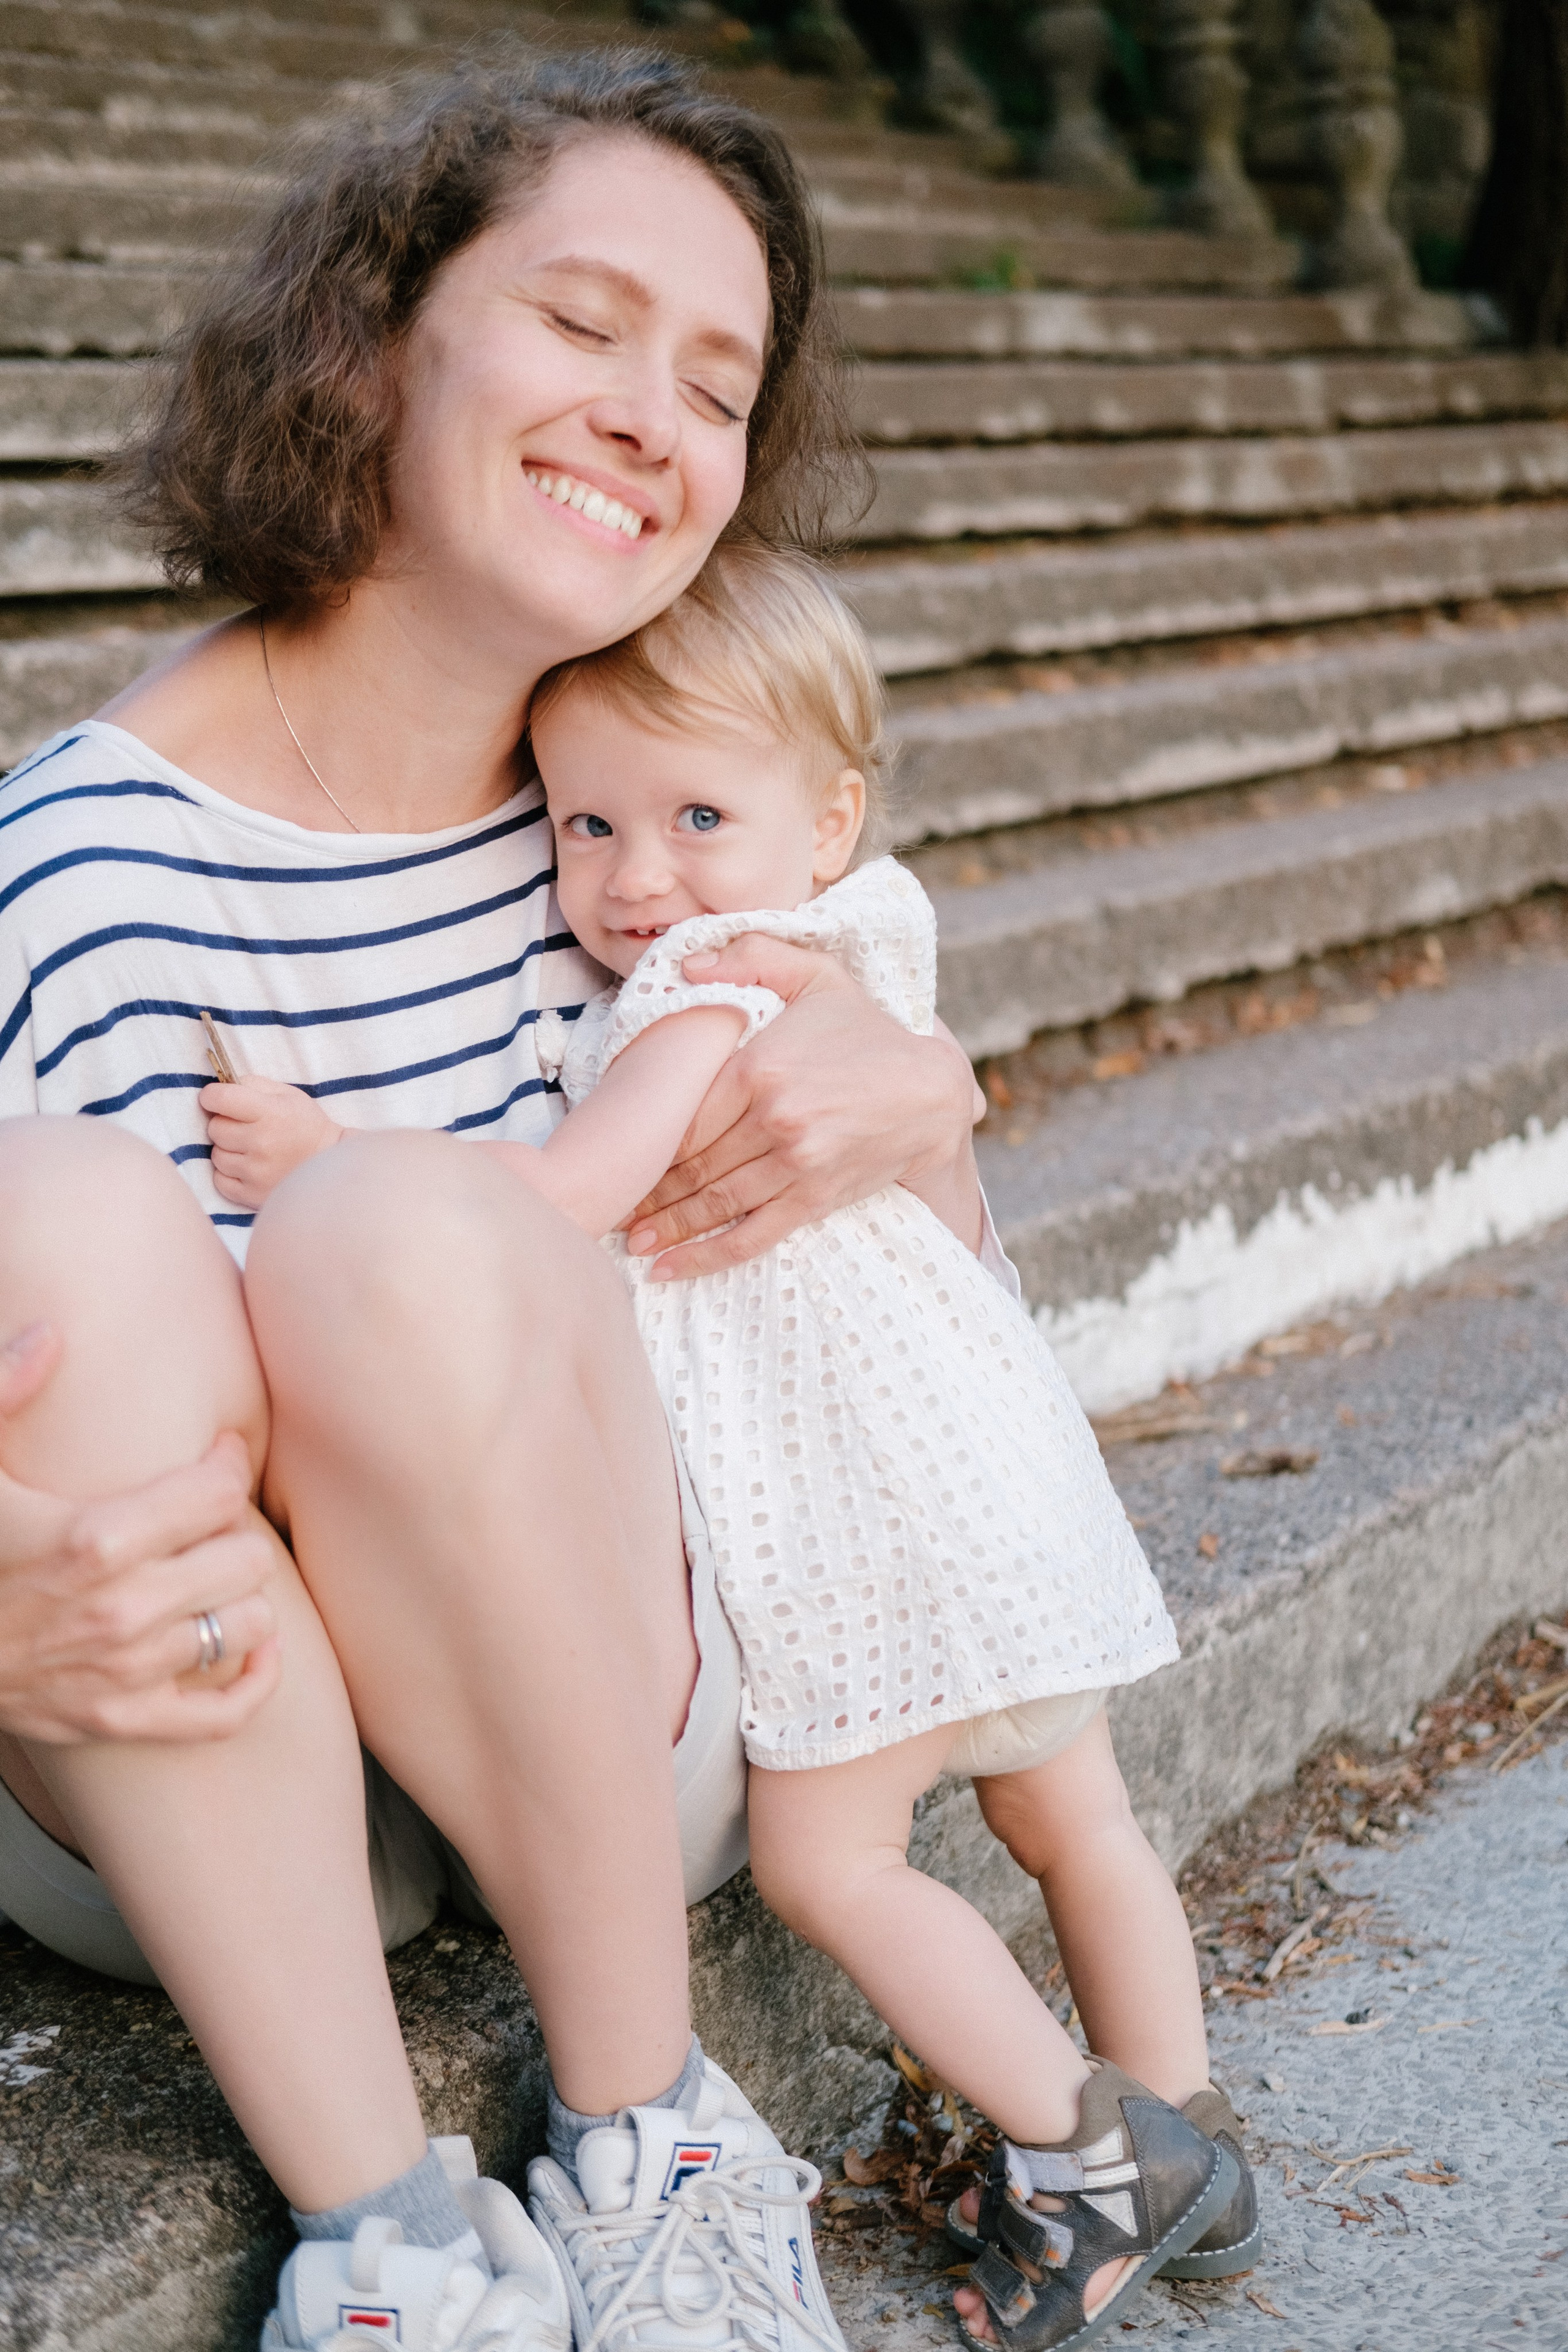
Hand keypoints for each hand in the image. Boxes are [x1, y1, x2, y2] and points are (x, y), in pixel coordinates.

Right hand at [0, 1325, 281, 1743]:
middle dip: (234, 1529)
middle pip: (248, 1556)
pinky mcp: (119, 1719)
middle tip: (205, 1519)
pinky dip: (252, 1681)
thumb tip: (51, 1332)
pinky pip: (223, 1714)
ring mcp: (125, 1671)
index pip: (220, 1491)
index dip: (227, 1463)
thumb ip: (4, 1389)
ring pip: (248, 1625)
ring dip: (240, 1595)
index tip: (214, 1454)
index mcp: (95, 1537)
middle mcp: (123, 1608)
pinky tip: (254, 1648)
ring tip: (212, 1571)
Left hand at [201, 1077, 343, 1209]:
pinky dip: (229, 1173)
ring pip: (216, 1155)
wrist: (329, 1163)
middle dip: (224, 1124)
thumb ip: (252, 1085)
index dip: (212, 1095)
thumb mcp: (287, 1094)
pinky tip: (248, 1167)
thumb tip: (220, 1086)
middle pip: (214, 1128)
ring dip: (227, 1150)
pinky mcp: (252, 1194)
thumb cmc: (305, 1124)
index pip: (220, 1098)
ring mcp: (256, 1172)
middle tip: (244, 1126)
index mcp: (270, 1113)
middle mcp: (261, 1143)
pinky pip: (220, 1180)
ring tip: (249, 1149)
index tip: (217, 1098)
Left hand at [624, 936, 978, 1277]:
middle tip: (606, 1204)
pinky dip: (706, 1257)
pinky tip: (668, 1269)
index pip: (682, 1115)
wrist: (930, 1092)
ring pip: (712, 1203)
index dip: (643, 1140)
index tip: (614, 1152)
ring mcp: (795, 1165)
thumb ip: (751, 956)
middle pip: (690, 1164)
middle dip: (645, 1189)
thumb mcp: (815, 975)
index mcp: (759, 1068)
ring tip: (627, 1239)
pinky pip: (750, 1236)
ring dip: (665, 1226)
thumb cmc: (866, 1031)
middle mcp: (773, 1121)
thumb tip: (687, 964)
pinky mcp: (814, 1198)